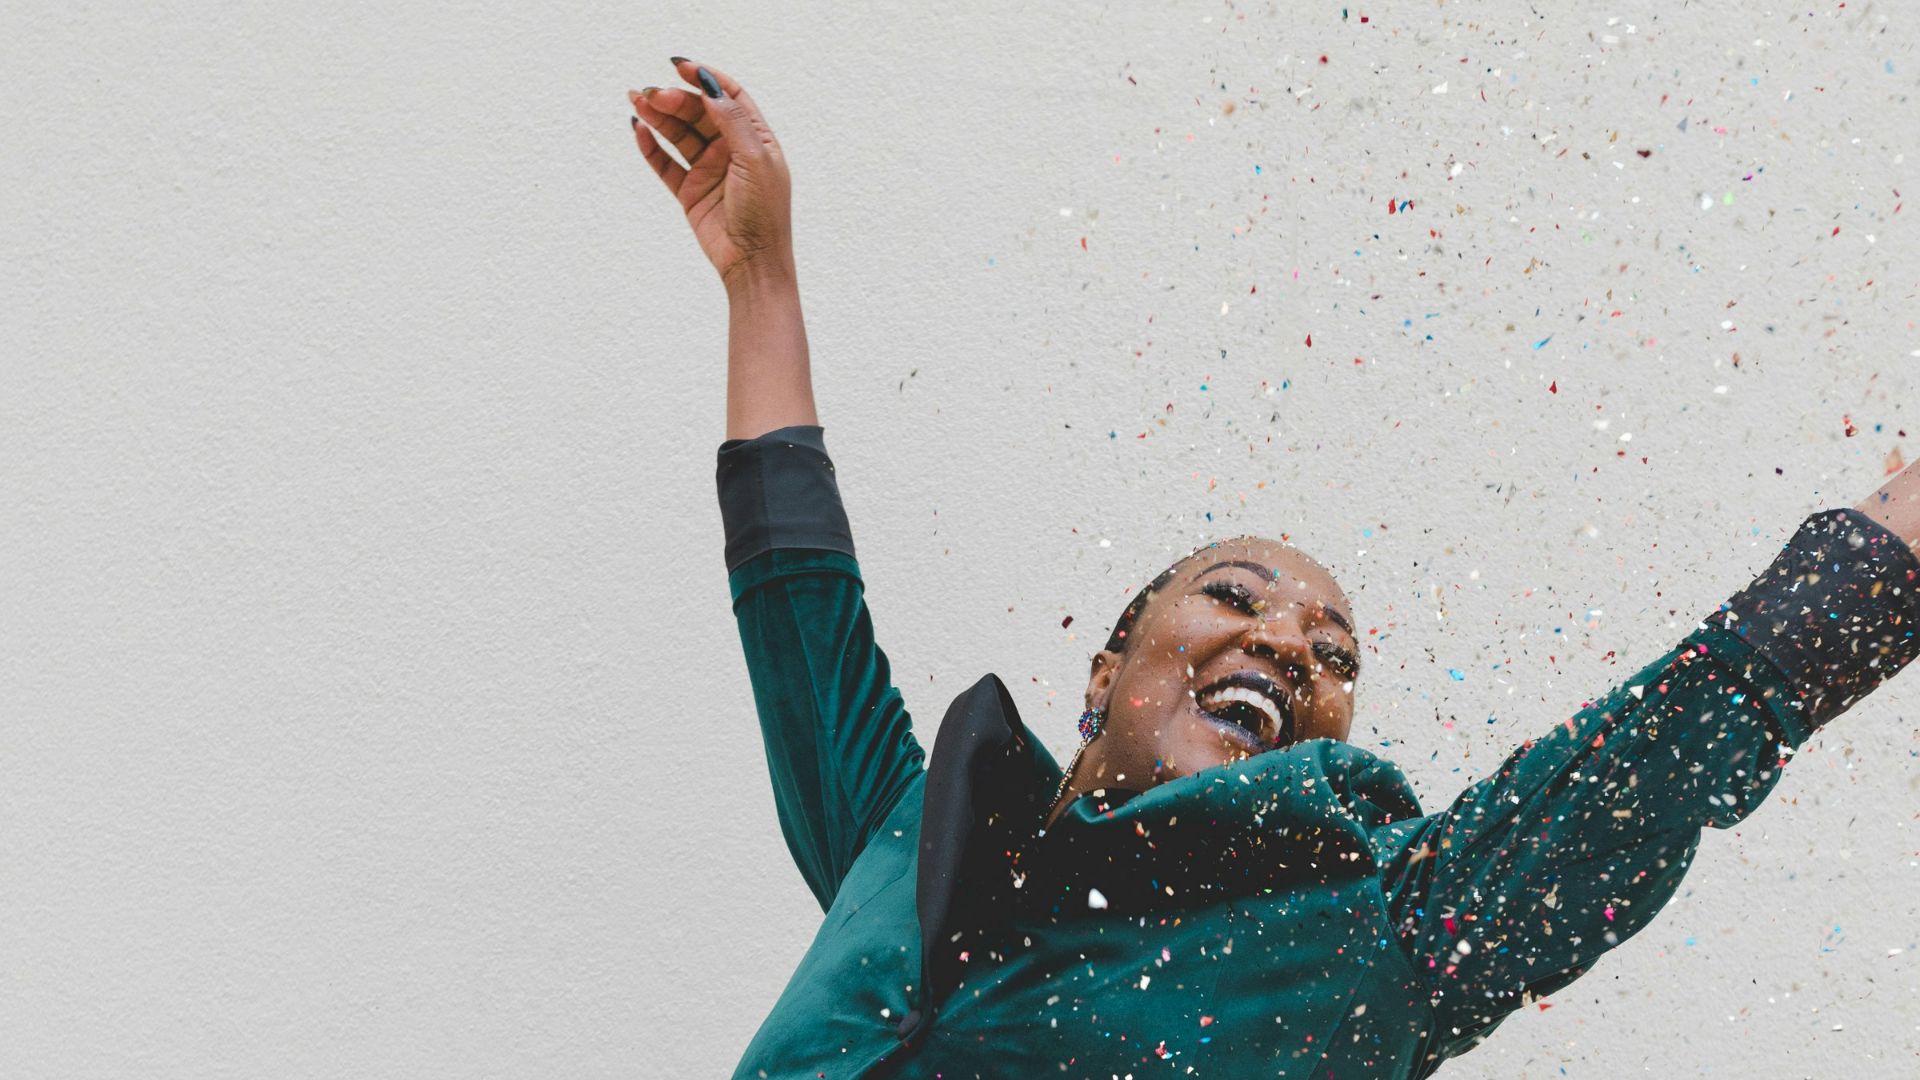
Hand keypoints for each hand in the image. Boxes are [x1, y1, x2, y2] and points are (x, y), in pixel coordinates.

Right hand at [628, 60, 794, 291]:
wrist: (752, 260)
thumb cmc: (764, 212)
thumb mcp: (755, 159)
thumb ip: (732, 121)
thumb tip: (710, 87)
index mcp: (756, 138)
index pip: (729, 96)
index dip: (705, 78)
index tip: (680, 67)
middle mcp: (731, 150)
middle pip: (699, 112)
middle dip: (675, 99)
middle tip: (653, 94)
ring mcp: (709, 169)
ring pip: (679, 134)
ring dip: (658, 117)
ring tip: (636, 101)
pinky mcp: (690, 191)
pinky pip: (666, 163)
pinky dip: (651, 147)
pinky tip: (639, 130)